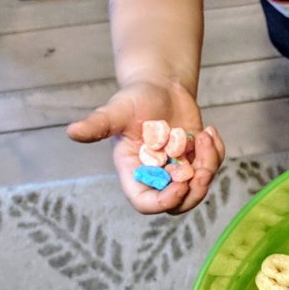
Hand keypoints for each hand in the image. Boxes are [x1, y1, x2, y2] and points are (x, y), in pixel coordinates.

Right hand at [67, 81, 224, 213]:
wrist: (159, 85)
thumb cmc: (133, 97)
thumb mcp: (116, 111)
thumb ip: (98, 125)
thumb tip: (72, 132)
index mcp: (133, 172)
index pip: (146, 203)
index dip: (164, 202)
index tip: (181, 185)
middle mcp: (156, 176)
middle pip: (178, 204)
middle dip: (195, 190)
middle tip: (202, 168)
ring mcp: (178, 169)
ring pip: (199, 187)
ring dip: (208, 166)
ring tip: (205, 135)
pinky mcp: (196, 159)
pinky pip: (212, 167)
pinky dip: (216, 152)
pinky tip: (209, 131)